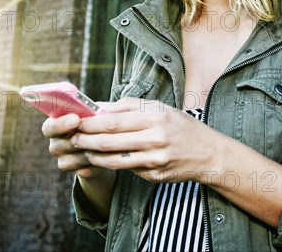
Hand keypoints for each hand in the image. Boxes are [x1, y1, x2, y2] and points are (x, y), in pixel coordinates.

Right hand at [42, 113, 108, 178]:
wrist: (105, 145)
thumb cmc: (97, 121)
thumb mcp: (95, 113)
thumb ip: (92, 111)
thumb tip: (98, 110)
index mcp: (55, 126)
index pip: (50, 127)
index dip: (61, 124)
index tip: (76, 119)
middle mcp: (56, 145)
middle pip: (59, 146)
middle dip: (78, 139)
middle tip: (92, 133)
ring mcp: (65, 160)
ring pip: (74, 159)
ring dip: (91, 150)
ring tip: (107, 142)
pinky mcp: (78, 172)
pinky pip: (87, 169)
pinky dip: (99, 161)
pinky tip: (109, 154)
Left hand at [70, 98, 218, 182]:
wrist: (208, 153)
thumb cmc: (182, 127)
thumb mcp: (161, 108)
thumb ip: (131, 105)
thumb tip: (102, 107)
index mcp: (155, 117)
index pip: (113, 121)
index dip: (90, 123)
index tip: (77, 122)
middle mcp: (155, 139)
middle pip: (109, 142)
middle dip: (85, 141)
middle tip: (73, 138)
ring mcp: (154, 160)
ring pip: (113, 160)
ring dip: (94, 156)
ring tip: (85, 150)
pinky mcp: (154, 175)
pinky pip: (128, 170)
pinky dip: (113, 164)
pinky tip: (106, 160)